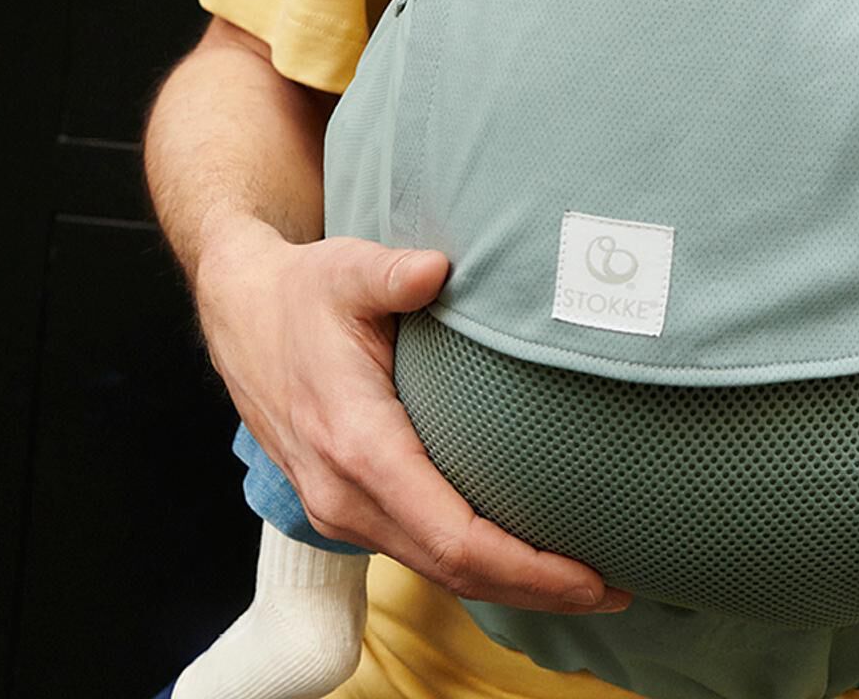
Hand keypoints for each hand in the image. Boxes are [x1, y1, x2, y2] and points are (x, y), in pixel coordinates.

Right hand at [196, 214, 631, 612]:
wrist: (241, 313)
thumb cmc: (303, 291)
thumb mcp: (346, 269)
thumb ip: (393, 272)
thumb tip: (437, 269)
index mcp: (356, 446)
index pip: (453, 535)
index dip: (526, 564)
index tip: (591, 574)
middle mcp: (345, 495)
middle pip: (454, 570)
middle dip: (537, 588)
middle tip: (617, 588)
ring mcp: (340, 507)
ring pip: (436, 569)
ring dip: (511, 583)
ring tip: (588, 581)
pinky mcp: (346, 504)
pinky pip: (418, 550)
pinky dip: (477, 563)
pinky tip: (524, 552)